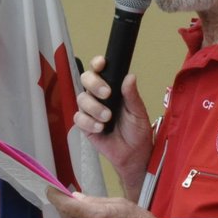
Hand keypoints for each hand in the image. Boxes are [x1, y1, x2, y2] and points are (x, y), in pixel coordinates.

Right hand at [72, 55, 152, 194]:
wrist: (133, 154)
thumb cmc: (136, 131)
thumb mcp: (138, 112)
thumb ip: (132, 95)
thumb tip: (130, 77)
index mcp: (112, 88)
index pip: (100, 71)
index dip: (97, 64)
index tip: (101, 64)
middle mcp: (98, 96)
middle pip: (85, 80)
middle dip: (94, 85)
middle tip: (107, 94)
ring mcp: (90, 110)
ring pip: (81, 99)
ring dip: (94, 108)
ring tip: (108, 118)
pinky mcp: (85, 125)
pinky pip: (79, 118)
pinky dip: (89, 122)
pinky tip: (100, 128)